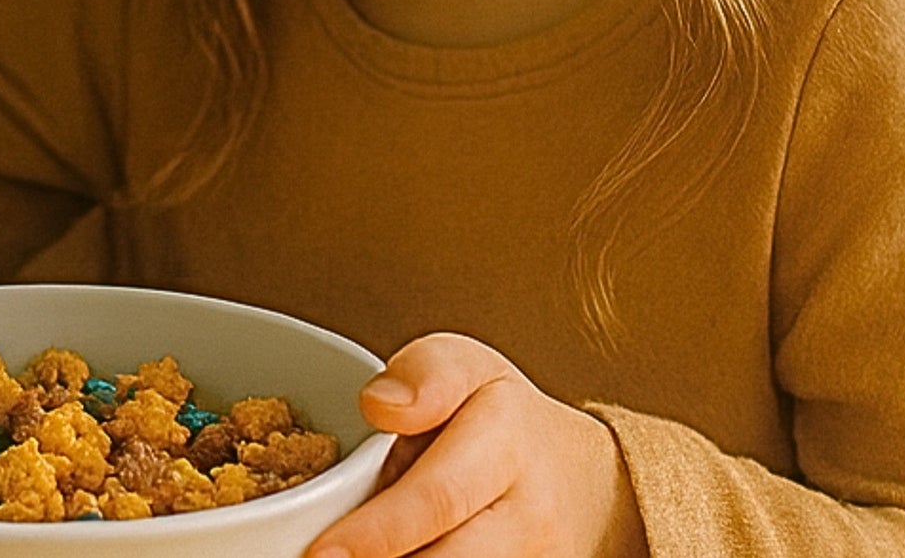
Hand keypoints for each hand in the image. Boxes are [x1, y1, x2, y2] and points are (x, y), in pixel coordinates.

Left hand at [308, 334, 646, 557]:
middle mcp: (530, 510)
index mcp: (505, 437)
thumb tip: (378, 405)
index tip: (323, 551)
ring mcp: (540, 557)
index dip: (378, 530)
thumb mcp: (464, 366)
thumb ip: (422, 375)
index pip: (437, 495)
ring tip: (349, 557)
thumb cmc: (497, 414)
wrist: (581, 477)